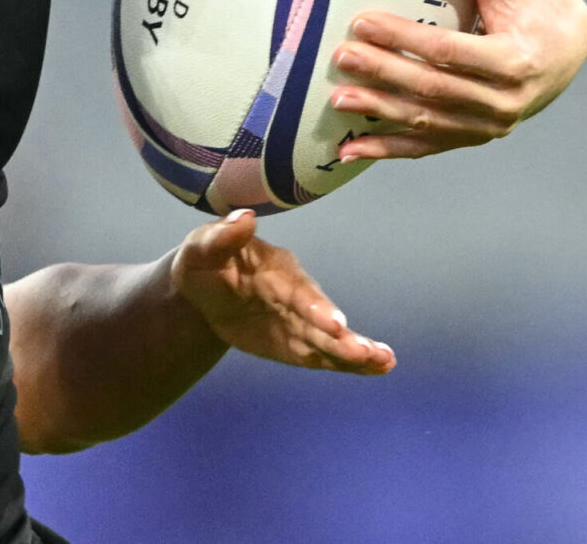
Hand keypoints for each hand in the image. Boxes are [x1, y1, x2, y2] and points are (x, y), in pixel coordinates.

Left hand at [172, 210, 393, 374]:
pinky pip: (322, 355)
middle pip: (322, 317)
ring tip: (385, 362)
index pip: (298, 291)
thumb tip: (244, 217)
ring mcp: (299, 321)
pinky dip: (347, 363)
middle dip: (342, 336)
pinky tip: (377, 368)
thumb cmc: (203, 261)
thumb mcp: (203, 247)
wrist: (201, 288)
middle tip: (367, 352)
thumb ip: (222, 236)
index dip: (316, 307)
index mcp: (277, 270)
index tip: (335, 324)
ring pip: (330, 339)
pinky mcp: (296, 343)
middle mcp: (296, 295)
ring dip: (356, 351)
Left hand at [329, 0, 586, 160]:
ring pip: (426, 121)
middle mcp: (503, 101)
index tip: (363, 23)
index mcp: (514, 60)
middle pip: (432, 89)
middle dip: (382, 73)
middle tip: (341, 56)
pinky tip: (350, 150)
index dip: (404, 39)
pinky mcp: (473, 137)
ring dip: (378, 112)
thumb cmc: (540, 13)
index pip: (449, 51)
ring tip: (337, 99)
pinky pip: (426, 147)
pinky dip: (387, 150)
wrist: (570, 56)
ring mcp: (488, 126)